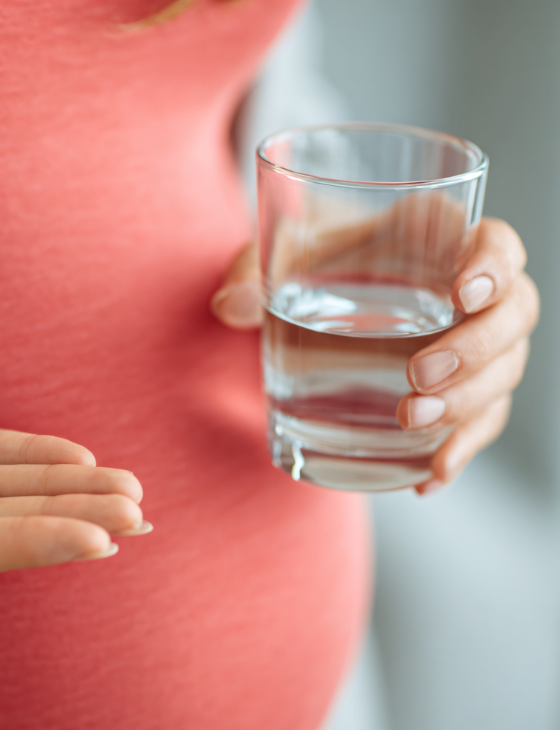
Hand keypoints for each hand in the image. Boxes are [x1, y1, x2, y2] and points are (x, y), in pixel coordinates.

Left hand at [211, 218, 538, 493]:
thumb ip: (251, 270)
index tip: (463, 294)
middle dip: (475, 350)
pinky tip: (428, 477)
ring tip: (412, 425)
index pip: (494, 243)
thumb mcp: (276, 258)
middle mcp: (466, 290)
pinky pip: (482, 421)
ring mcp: (469, 343)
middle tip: (415, 377)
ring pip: (505, 371)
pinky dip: (460, 451)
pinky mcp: (458, 390)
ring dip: (470, 403)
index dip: (493, 264)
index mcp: (435, 239)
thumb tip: (228, 305)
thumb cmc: (306, 263)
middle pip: (513, 314)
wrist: (308, 297)